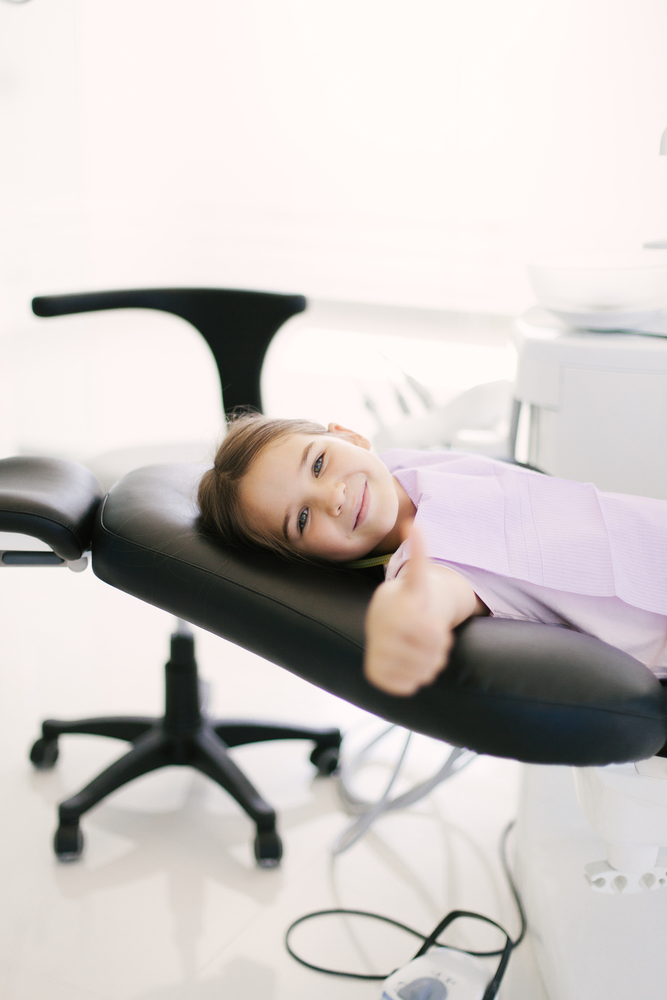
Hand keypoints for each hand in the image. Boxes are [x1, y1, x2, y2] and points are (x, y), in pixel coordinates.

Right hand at [363, 525, 453, 695]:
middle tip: (428, 637)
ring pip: (424, 672)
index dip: (437, 634)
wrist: (385, 618)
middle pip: (433, 655)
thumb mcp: (417, 578)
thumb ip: (418, 554)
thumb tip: (413, 525)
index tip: (428, 623)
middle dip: (437, 648)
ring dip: (429, 664)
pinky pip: (410, 686)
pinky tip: (407, 663)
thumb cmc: (408, 600)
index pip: (433, 633)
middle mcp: (384, 634)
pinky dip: (415, 679)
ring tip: (419, 649)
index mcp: (398, 613)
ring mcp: (378, 655)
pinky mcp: (375, 675)